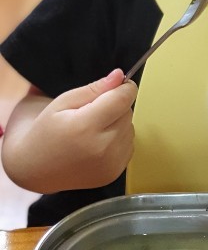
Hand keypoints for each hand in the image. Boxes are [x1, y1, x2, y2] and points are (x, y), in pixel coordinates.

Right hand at [3, 70, 136, 192]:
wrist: (35, 170)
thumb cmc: (45, 131)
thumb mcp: (62, 102)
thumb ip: (94, 89)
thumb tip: (119, 76)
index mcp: (85, 127)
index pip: (123, 99)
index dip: (125, 87)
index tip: (119, 83)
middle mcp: (102, 148)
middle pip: (127, 113)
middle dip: (116, 106)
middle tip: (93, 111)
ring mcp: (110, 164)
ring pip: (130, 129)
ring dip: (118, 124)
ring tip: (93, 129)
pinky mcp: (114, 174)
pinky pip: (129, 146)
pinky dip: (118, 140)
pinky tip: (98, 143)